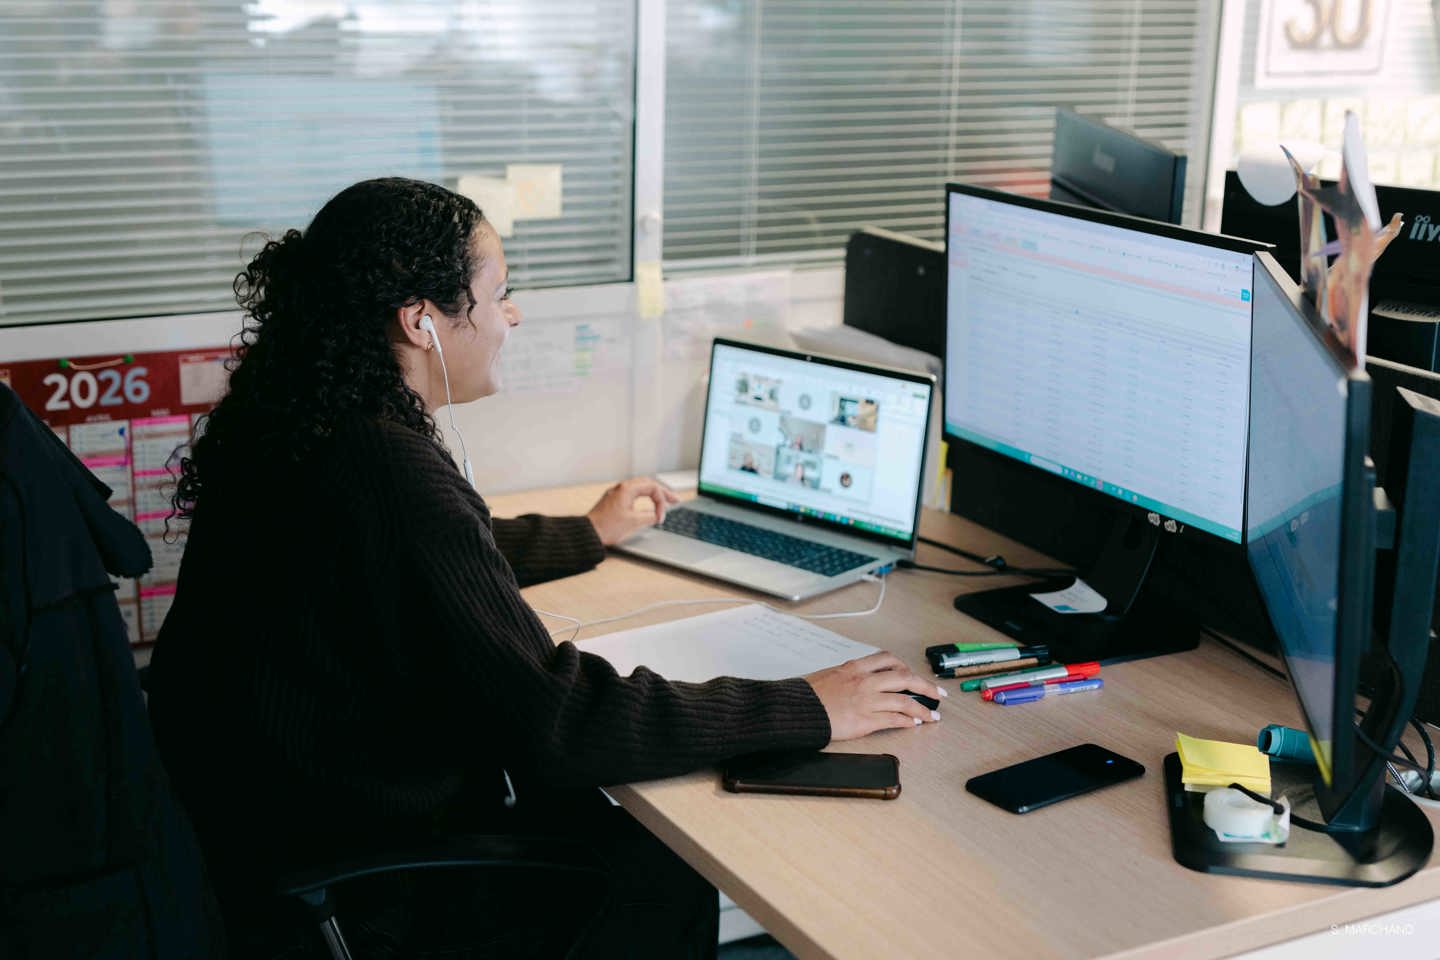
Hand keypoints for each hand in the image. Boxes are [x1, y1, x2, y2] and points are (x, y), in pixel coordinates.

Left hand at [586, 477, 680, 545]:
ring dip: (653, 494)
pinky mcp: (614, 501)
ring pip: (640, 488)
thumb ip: (648, 516)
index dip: (661, 502)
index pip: (652, 488)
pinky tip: (648, 503)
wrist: (589, 533)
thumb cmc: (607, 527)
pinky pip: (633, 494)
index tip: (661, 517)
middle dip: (662, 493)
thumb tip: (656, 516)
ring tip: (665, 500)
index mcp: (627, 489)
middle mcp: (622, 488)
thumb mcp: (633, 522)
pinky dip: (644, 497)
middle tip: (675, 500)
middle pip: (648, 484)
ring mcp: (617, 493)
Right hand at [804, 652, 945, 741]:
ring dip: (922, 709)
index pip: (888, 660)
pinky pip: (893, 719)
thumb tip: (858, 679)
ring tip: (931, 716)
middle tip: (937, 693)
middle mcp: (865, 681)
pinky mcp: (865, 720)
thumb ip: (848, 675)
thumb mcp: (829, 674)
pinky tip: (913, 724)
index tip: (914, 674)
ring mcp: (866, 700)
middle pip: (905, 678)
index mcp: (855, 667)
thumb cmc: (807, 694)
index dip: (906, 667)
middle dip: (925, 686)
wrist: (795, 709)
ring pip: (904, 701)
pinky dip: (907, 721)